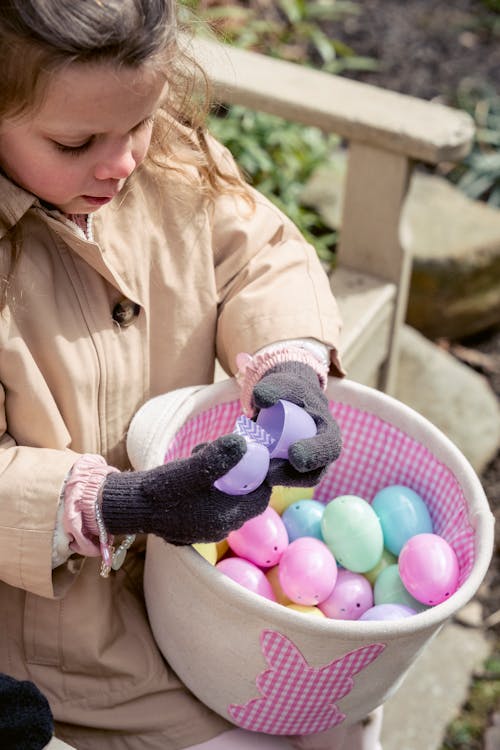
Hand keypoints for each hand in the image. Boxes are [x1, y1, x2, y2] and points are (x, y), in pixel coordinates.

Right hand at [101, 434, 270, 544]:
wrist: (131, 507)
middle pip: (245, 497)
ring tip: (200, 456)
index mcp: (225, 517)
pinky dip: (209, 488)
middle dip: (237, 472)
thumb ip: (217, 458)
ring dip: (221, 477)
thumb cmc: (161, 489)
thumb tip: (243, 443)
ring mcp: (208, 529)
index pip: (261, 498)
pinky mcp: (195, 526)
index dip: (261, 477)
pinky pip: (213, 505)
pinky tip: (193, 472)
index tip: (251, 455)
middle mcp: (221, 528)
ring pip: (228, 498)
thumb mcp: (189, 469)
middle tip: (220, 452)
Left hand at [252, 361, 341, 486]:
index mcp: (329, 430)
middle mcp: (322, 451)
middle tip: (270, 474)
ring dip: (279, 480)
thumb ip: (274, 387)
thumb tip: (261, 398)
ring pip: (298, 482)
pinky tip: (256, 475)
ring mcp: (308, 464)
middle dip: (294, 477)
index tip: (293, 453)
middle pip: (316, 473)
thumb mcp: (284, 384)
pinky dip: (272, 479)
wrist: (287, 398)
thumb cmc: (289, 391)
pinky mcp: (293, 471)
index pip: (329, 447)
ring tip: (260, 474)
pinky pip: (286, 481)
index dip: (314, 453)